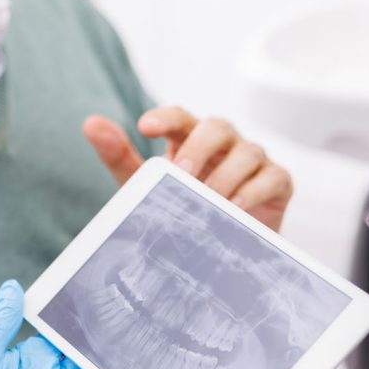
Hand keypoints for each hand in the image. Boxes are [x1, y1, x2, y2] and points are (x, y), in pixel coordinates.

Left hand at [84, 109, 292, 231]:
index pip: (181, 118)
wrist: (218, 251)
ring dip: (226, 175)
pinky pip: (273, 176)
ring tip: (209, 199)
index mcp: (190, 138)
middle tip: (181, 172)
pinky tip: (236, 207)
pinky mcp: (278, 182)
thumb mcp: (145, 186)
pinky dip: (255, 190)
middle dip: (199, 147)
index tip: (146, 127)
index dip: (166, 117)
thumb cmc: (180, 209)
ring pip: (248, 151)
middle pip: (217, 127)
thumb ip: (119, 156)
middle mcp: (223, 144)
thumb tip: (90, 123)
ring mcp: (252, 160)